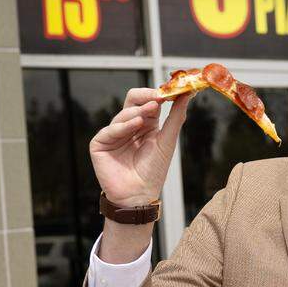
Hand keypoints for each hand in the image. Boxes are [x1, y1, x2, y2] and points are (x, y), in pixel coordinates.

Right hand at [89, 87, 194, 206]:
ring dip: (137, 111)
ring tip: (150, 111)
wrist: (139, 195)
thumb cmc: (153, 172)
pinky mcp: (100, 144)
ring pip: (123, 114)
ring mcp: (113, 134)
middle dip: (145, 96)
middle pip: (132, 100)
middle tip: (158, 96)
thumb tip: (187, 95)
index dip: (157, 94)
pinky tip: (135, 124)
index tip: (169, 90)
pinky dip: (123, 126)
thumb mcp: (167, 141)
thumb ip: (175, 117)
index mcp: (145, 124)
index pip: (148, 101)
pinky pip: (110, 130)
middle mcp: (128, 126)